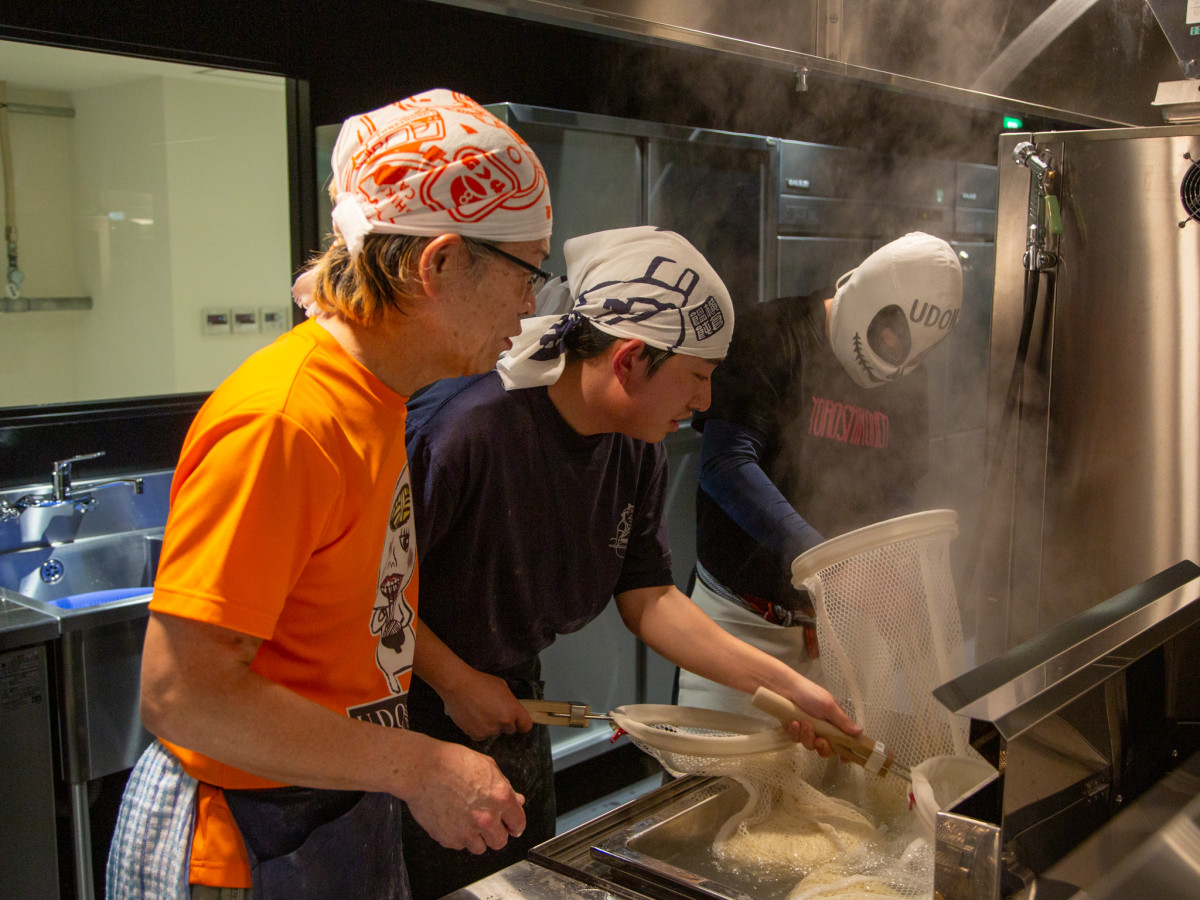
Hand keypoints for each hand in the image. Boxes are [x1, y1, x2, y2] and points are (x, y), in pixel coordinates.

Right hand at [403, 735, 526, 853]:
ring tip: (467, 821)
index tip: (512, 825)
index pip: (518, 823)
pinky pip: (460, 845)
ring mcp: (467, 831)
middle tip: (488, 823)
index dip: (515, 824)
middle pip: (500, 842)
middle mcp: (486, 818)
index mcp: (500, 797)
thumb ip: (505, 786)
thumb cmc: (451, 762)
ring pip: (480, 848)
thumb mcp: (486, 765)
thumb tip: (517, 800)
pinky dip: (458, 837)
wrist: (421, 770)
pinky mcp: (449, 839)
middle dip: (496, 833)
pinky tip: (453, 819)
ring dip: (477, 838)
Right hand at [442, 670, 533, 740]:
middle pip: (510, 730)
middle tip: (493, 711)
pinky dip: (479, 729)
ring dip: (490, 725)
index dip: (521, 723)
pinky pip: (482, 735)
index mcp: (513, 710)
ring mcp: (490, 730)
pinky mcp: (476, 735)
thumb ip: (510, 702)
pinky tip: (473, 716)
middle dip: (504, 723)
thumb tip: (511, 709)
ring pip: (495, 732)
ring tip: (480, 711)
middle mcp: (503, 723)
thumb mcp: (502, 687)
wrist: (458, 686)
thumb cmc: (480, 682)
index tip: (517, 722)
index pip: (526, 726)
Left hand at [772, 678, 860, 757]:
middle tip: (819, 739)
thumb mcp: (829, 706)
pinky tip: (793, 721)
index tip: (845, 759)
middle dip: (823, 747)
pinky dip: (795, 731)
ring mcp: (808, 732)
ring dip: (807, 734)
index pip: (843, 741)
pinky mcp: (795, 732)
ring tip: (804, 721)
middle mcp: (823, 730)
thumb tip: (860, 732)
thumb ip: (843, 721)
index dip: (845, 752)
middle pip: (827, 749)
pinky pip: (796, 740)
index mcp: (834, 724)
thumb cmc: (810, 693)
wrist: (785, 688)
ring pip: (810, 746)